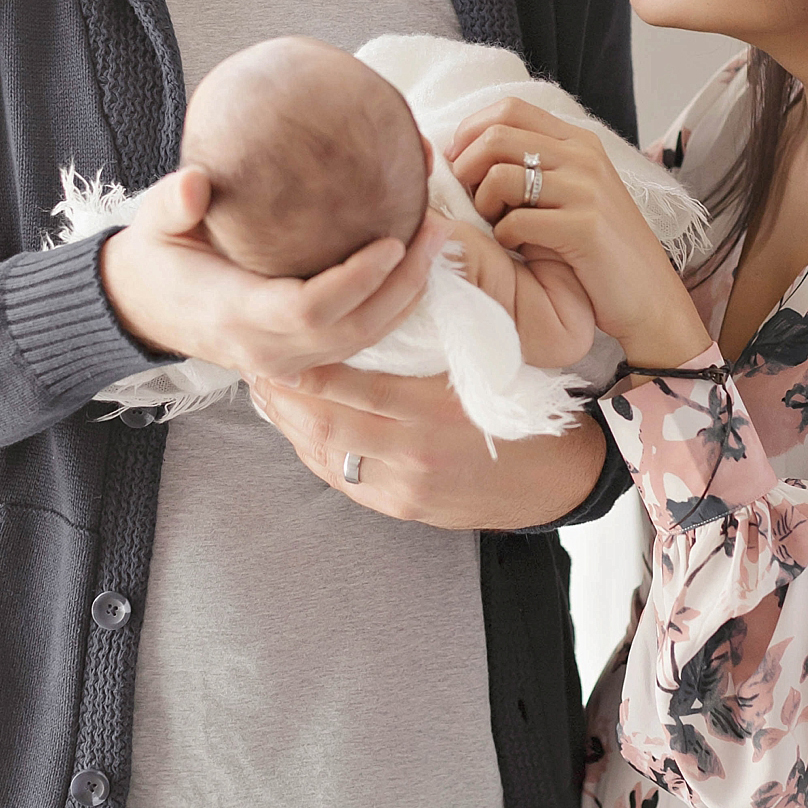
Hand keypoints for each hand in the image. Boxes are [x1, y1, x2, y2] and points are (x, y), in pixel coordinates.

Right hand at [99, 166, 443, 380]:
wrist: (142, 308)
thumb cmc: (156, 256)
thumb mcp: (155, 224)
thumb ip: (173, 204)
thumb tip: (194, 182)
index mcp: (236, 314)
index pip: (310, 308)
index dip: (356, 281)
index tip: (391, 241)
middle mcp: (269, 348)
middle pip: (355, 329)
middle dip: (404, 284)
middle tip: (436, 228)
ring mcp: (288, 360)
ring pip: (365, 340)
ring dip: (409, 295)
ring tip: (438, 240)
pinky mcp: (302, 356)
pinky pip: (359, 337)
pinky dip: (393, 304)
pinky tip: (416, 263)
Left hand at [247, 363, 608, 529]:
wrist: (552, 479)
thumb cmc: (518, 407)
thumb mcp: (482, 366)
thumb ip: (431, 340)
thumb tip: (381, 301)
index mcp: (438, 403)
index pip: (353, 381)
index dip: (309, 361)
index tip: (286, 335)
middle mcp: (417, 448)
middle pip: (326, 419)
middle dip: (284, 392)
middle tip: (256, 361)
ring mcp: (406, 483)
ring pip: (327, 451)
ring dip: (289, 422)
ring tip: (266, 391)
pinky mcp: (401, 506)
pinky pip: (343, 477)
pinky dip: (313, 450)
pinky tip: (297, 429)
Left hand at [448, 99, 710, 368]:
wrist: (651, 298)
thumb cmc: (601, 252)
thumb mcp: (572, 195)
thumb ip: (534, 169)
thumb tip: (468, 160)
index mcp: (578, 142)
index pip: (509, 109)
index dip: (471, 132)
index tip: (459, 164)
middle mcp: (584, 156)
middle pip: (496, 137)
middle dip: (466, 168)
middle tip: (470, 201)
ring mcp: (586, 190)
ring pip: (500, 177)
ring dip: (484, 205)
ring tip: (498, 225)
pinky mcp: (585, 227)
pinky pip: (516, 222)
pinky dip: (504, 238)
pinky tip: (519, 249)